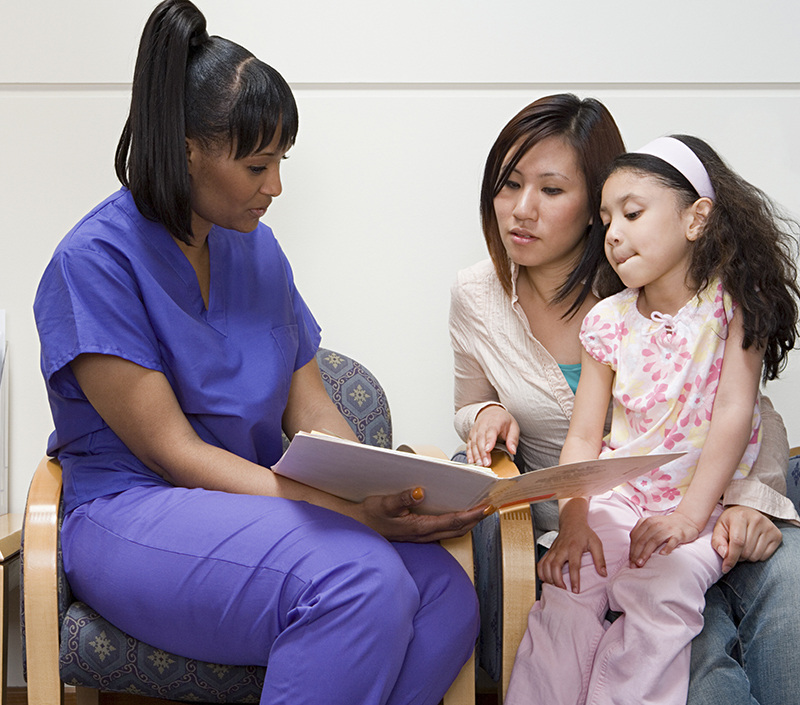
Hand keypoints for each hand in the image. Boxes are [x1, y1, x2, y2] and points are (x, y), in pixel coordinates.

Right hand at [354, 488, 489, 542]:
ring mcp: (422, 537)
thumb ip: (402, 498)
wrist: (359, 526)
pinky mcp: (420, 534)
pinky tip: (460, 514)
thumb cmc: (371, 514)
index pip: (453, 521)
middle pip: (458, 529)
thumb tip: (420, 492)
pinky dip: (457, 523)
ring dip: (469, 522)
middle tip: (492, 506)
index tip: (487, 507)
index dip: (472, 515)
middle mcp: (424, 535)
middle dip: (476, 519)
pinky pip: (444, 530)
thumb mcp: (384, 503)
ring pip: (453, 532)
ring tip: (480, 510)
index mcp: (419, 527)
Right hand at [467, 405, 519, 466]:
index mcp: (495, 421)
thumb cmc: (503, 421)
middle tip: (486, 463)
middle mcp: (483, 424)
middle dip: (483, 452)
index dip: (489, 440)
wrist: (491, 412)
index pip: (491, 430)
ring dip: (476, 454)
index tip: (488, 450)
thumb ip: (513, 439)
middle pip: (481, 438)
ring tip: (480, 464)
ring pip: (474, 442)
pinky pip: (469, 444)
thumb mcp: (513, 427)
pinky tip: (471, 461)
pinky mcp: (471, 435)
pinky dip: (469, 453)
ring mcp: (475, 429)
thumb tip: (513, 450)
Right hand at [538, 499, 605, 592]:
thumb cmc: (584, 533)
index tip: (576, 590)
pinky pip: (541, 562)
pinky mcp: (549, 551)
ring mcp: (553, 550)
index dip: (574, 579)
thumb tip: (603, 574)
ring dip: (549, 577)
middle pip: (555, 566)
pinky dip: (541, 572)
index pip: (574, 566)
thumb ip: (600, 558)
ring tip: (555, 586)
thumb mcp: (596, 543)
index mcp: (574, 547)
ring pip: (546, 565)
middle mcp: (562, 549)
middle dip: (557, 580)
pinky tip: (546, 579)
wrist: (571, 521)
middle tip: (563, 590)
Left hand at [629, 512, 699, 567]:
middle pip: (642, 540)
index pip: (635, 537)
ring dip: (646, 553)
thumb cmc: (665, 527)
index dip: (631, 550)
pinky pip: (671, 541)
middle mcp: (655, 524)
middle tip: (634, 566)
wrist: (685, 521)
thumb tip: (632, 552)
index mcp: (646, 522)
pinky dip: (666, 548)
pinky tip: (662, 555)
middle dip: (636, 554)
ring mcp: (667, 529)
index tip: (630, 562)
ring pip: (654, 541)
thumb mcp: (651, 526)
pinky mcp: (678, 534)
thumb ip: (641, 534)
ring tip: (641, 563)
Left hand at [712, 505, 782, 572]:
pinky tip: (753, 547)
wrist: (748, 512)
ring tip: (743, 548)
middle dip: (737, 557)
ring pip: (755, 556)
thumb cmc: (731, 522)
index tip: (725, 568)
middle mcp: (757, 520)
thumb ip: (718, 541)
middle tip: (734, 551)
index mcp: (740, 516)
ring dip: (746, 557)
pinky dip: (756, 556)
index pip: (737, 542)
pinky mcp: (777, 535)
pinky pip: (764, 556)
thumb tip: (724, 555)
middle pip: (746, 551)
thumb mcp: (720, 527)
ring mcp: (769, 527)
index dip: (731, 558)